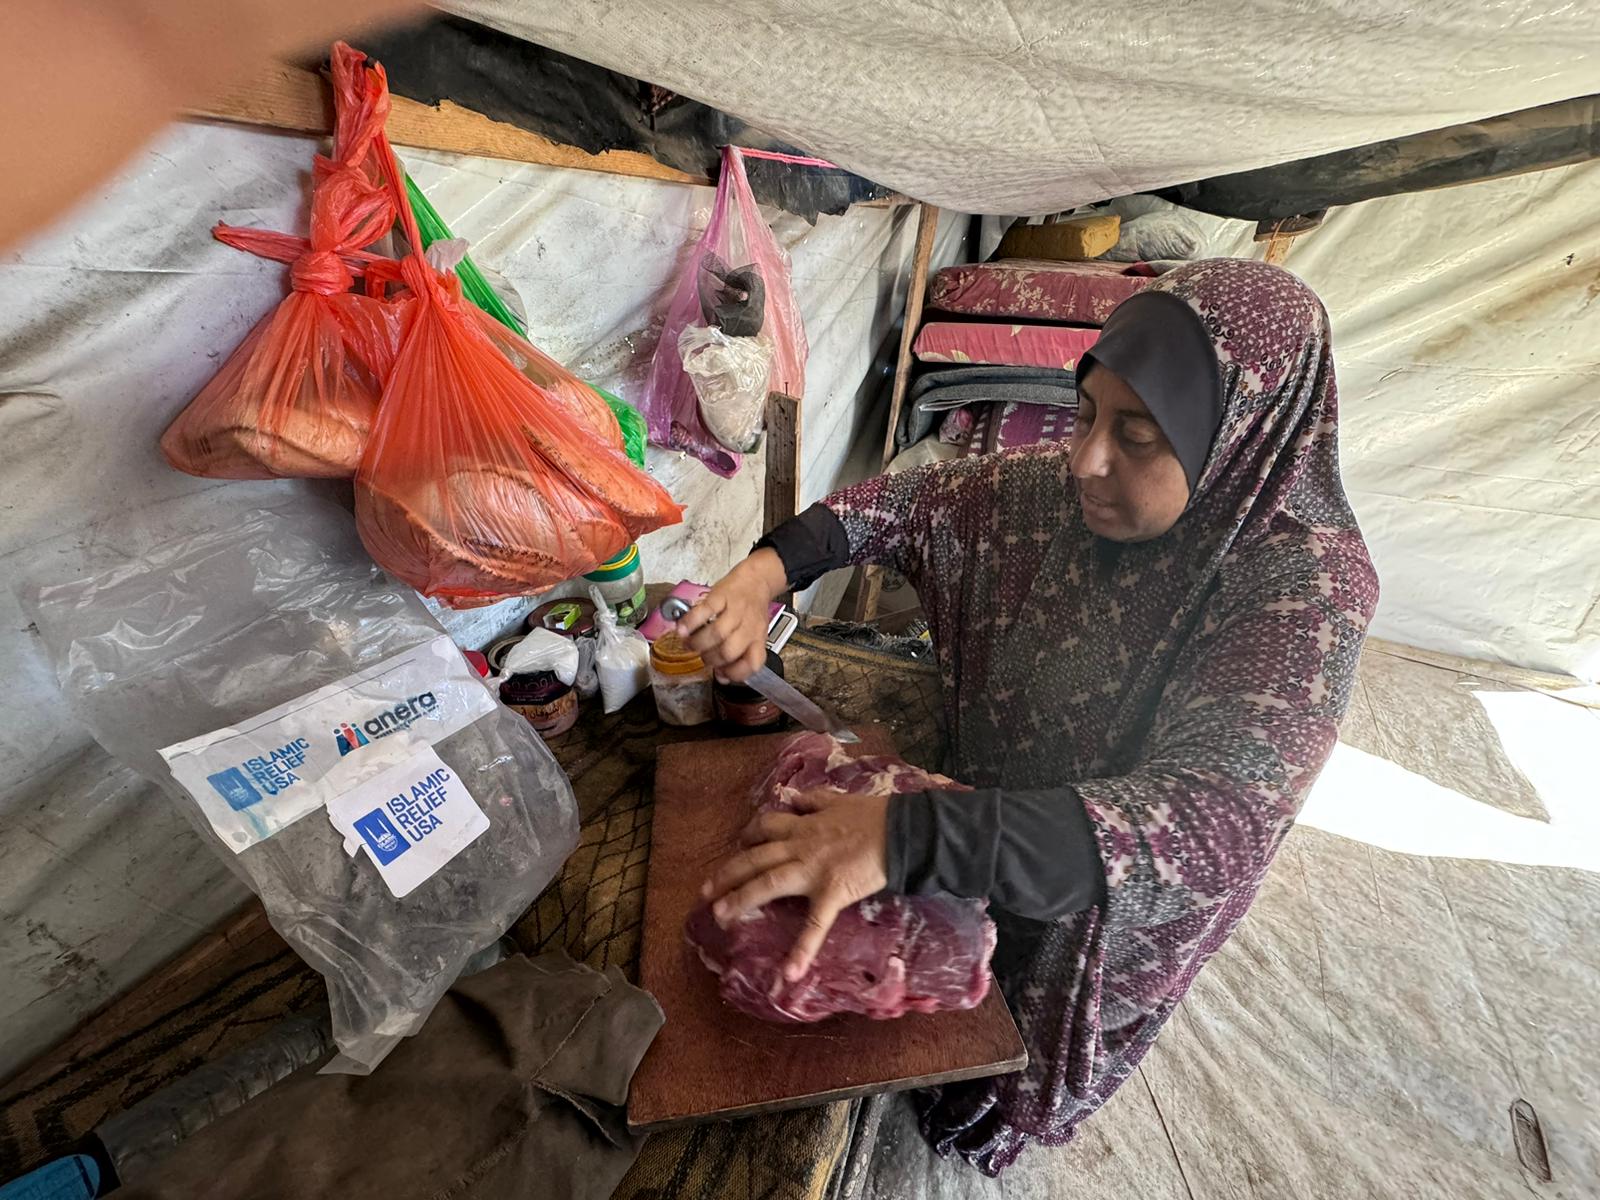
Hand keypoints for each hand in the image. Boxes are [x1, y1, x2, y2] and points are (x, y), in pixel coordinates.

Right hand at [674, 548, 787, 681]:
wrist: (756, 579)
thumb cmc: (750, 611)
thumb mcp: (753, 634)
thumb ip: (740, 656)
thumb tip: (720, 677)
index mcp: (758, 639)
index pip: (752, 663)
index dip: (734, 674)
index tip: (720, 674)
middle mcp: (749, 626)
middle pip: (728, 651)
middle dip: (709, 659)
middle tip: (700, 656)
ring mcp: (736, 610)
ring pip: (717, 634)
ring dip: (698, 643)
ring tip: (688, 644)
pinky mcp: (722, 596)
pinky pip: (704, 611)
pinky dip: (690, 622)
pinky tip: (681, 629)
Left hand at [700, 788, 889, 980]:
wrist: (901, 830)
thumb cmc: (874, 815)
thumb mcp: (839, 799)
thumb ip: (814, 800)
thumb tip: (796, 798)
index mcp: (803, 825)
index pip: (765, 827)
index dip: (748, 836)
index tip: (739, 845)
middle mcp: (800, 845)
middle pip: (755, 857)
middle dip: (727, 874)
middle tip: (705, 892)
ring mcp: (813, 870)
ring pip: (769, 882)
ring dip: (741, 898)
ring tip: (719, 916)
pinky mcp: (833, 892)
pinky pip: (814, 924)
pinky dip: (802, 949)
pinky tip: (789, 973)